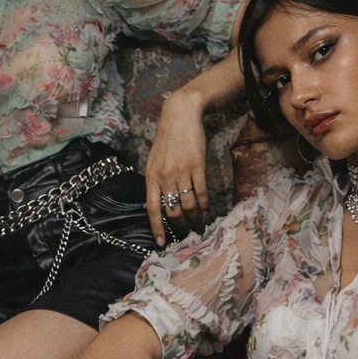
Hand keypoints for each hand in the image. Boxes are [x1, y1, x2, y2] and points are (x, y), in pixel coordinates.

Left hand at [145, 85, 209, 245]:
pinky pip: (202, 193)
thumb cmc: (167, 139)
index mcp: (151, 176)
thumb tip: (158, 204)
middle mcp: (164, 176)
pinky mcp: (198, 166)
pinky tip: (206, 209)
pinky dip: (205, 205)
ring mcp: (181, 171)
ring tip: (198, 221)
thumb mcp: (154, 160)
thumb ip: (155, 181)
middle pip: (172, 210)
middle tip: (186, 229)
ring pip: (188, 205)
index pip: (152, 208)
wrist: (181, 115)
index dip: (156, 227)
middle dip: (180, 224)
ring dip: (194, 217)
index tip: (161, 242)